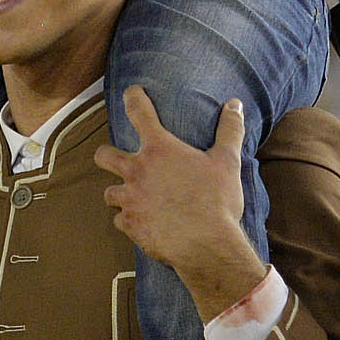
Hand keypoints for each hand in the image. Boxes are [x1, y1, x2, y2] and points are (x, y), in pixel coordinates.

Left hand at [94, 86, 264, 322]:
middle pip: (104, 155)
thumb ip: (229, 130)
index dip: (132, 98)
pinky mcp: (130, 226)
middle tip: (116, 158)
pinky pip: (119, 221)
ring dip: (118, 193)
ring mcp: (130, 200)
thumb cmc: (216, 201)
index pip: (139, 112)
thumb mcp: (227, 161)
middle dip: (106, 155)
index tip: (130, 93)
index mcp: (160, 149)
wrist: (206, 246)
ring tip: (130, 196)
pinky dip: (128, 220)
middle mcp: (138, 171)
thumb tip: (235, 104)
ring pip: (108, 192)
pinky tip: (140, 222)